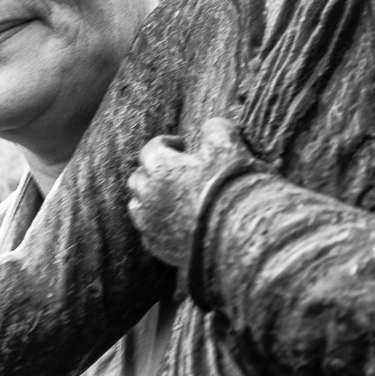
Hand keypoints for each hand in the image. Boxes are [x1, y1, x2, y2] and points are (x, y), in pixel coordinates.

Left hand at [126, 119, 250, 270]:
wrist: (237, 238)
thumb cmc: (232, 190)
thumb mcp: (229, 148)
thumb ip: (216, 130)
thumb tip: (211, 127)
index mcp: (160, 168)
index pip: (152, 148)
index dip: (167, 143)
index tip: (184, 146)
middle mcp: (147, 196)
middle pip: (139, 177)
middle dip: (154, 170)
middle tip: (177, 171)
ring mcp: (150, 225)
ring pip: (137, 206)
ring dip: (149, 198)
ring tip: (172, 197)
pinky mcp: (158, 248)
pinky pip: (149, 232)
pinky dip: (158, 224)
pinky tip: (176, 223)